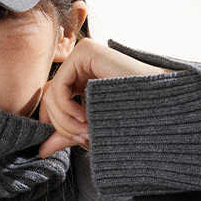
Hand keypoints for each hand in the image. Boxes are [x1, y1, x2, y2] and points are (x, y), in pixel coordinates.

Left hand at [39, 37, 163, 153]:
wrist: (160, 105)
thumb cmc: (133, 116)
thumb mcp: (92, 128)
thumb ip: (66, 135)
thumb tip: (41, 150)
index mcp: (82, 77)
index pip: (53, 100)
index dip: (55, 124)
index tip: (69, 143)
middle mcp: (81, 62)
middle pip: (50, 97)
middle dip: (62, 125)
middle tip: (82, 139)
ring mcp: (83, 54)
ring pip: (52, 93)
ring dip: (65, 120)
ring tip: (86, 131)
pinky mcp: (85, 51)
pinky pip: (60, 85)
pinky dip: (67, 108)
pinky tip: (85, 117)